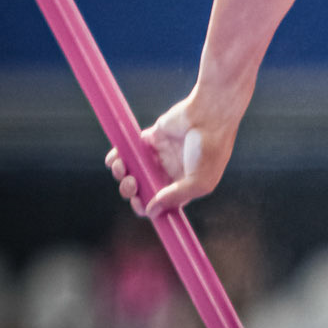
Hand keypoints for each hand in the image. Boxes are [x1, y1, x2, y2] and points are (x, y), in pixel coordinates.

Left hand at [103, 96, 237, 219]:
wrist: (210, 115)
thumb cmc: (211, 149)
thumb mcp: (200, 182)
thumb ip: (174, 198)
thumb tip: (152, 212)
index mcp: (183, 186)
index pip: (159, 204)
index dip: (146, 207)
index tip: (139, 203)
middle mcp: (170, 172)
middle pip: (141, 189)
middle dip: (130, 190)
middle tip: (132, 182)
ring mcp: (159, 155)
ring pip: (132, 171)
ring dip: (120, 173)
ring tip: (122, 166)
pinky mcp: (150, 138)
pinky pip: (127, 151)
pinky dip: (116, 157)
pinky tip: (117, 158)